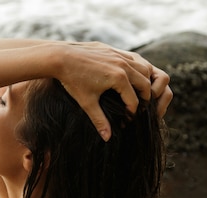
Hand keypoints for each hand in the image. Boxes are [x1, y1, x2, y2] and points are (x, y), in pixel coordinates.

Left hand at [55, 42, 171, 139]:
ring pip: (144, 69)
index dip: (132, 113)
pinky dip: (138, 70)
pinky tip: (130, 79)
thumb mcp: (86, 102)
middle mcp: (123, 65)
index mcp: (119, 78)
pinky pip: (134, 59)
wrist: (61, 57)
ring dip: (144, 82)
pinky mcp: (115, 50)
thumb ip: (99, 120)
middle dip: (144, 98)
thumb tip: (108, 139)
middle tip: (138, 108)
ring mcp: (120, 55)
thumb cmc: (73, 81)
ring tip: (137, 94)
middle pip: (145, 84)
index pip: (134, 100)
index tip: (128, 120)